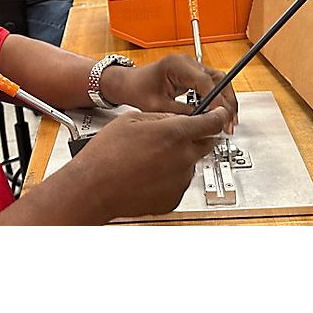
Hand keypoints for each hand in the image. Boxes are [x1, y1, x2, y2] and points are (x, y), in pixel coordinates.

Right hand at [71, 107, 229, 219]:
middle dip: (198, 137)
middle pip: (206, 144)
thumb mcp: (132, 120)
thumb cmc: (106, 155)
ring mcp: (179, 180)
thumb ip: (161, 117)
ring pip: (190, 164)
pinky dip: (169, 177)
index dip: (218, 116)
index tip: (220, 114)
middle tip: (176, 137)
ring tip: (149, 159)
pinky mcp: (173, 198)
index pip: (212, 123)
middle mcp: (182, 158)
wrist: (93, 188)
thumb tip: (175, 118)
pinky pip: (178, 182)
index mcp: (174, 134)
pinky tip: (148, 175)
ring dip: (178, 158)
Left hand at [103, 55, 238, 133]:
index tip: (221, 118)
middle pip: (218, 79)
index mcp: (177, 65)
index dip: (217, 101)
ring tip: (228, 121)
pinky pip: (212, 84)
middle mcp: (187, 62)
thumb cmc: (138, 90)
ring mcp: (192, 66)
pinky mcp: (193, 73)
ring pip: (219, 81)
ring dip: (225, 100)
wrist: (130, 83)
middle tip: (230, 122)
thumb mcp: (159, 107)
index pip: (205, 82)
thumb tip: (204, 122)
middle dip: (226, 102)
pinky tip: (219, 113)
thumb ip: (183, 113)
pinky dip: (218, 98)